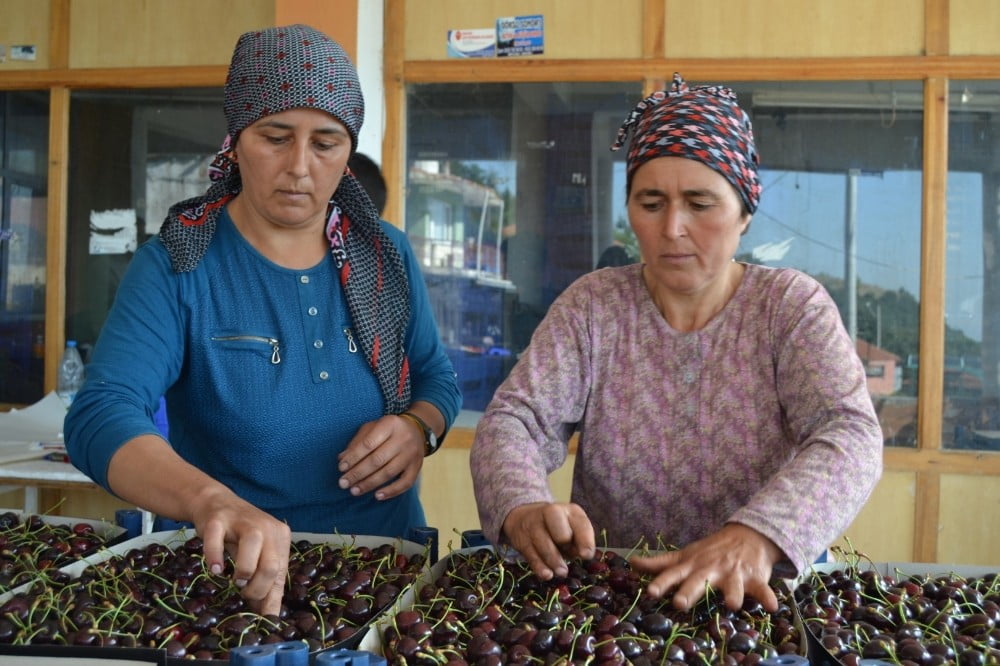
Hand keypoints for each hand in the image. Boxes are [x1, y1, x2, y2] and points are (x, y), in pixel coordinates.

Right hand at [189, 488, 290, 616]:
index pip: (281, 573)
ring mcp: (242, 521)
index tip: (261, 617)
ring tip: (233, 580)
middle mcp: (267, 527)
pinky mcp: (217, 520)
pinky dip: (215, 558)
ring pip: (252, 547)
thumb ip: (264, 581)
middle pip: (272, 564)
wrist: (216, 502)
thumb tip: (268, 615)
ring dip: (243, 572)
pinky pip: (216, 541)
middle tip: (243, 593)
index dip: (271, 598)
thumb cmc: (239, 534)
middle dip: (257, 588)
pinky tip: (216, 570)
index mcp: (280, 536)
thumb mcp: (258, 554)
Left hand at [337, 414, 424, 499]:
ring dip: (370, 484)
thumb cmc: (388, 430)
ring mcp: (411, 453)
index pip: (368, 443)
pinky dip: (391, 491)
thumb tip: (342, 459)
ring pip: (389, 472)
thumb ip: (357, 442)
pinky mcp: (417, 466)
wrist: (417, 429)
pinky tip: (377, 496)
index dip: (353, 457)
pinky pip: (406, 483)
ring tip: (354, 491)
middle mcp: (403, 438)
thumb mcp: (372, 427)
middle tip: (343, 483)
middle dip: (358, 473)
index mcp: (390, 424)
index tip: (341, 468)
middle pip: (378, 459)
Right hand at [502, 502, 595, 579]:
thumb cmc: (557, 528)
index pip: (580, 524)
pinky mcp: (521, 539)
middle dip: (564, 544)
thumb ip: (579, 541)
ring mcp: (533, 525)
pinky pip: (531, 554)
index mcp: (570, 512)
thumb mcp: (572, 528)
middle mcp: (550, 513)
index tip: (586, 555)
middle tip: (570, 557)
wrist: (524, 516)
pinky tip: (547, 575)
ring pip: (543, 543)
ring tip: (562, 572)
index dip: (585, 541)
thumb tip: (584, 555)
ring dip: (554, 561)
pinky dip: (540, 566)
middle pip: (559, 529)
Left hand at [629, 523, 783, 611]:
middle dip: (689, 592)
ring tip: (731, 605)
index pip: (672, 574)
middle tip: (680, 604)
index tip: (650, 593)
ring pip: (732, 586)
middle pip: (698, 582)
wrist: (748, 535)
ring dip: (732, 594)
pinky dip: (767, 597)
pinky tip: (772, 606)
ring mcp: (732, 574)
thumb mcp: (684, 555)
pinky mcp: (754, 578)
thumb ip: (660, 563)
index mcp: (692, 566)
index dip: (660, 584)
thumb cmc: (710, 551)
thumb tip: (631, 563)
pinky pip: (762, 589)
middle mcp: (710, 570)